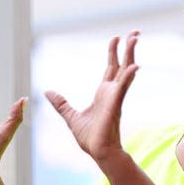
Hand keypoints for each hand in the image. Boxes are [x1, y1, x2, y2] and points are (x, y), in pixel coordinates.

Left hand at [45, 31, 139, 164]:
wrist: (97, 152)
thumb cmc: (89, 138)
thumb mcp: (71, 116)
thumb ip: (61, 104)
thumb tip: (48, 92)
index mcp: (104, 93)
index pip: (111, 68)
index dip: (114, 52)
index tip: (117, 38)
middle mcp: (112, 92)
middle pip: (122, 65)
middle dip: (128, 48)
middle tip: (135, 32)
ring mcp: (115, 98)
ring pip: (125, 72)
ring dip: (130, 55)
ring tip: (135, 39)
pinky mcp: (115, 106)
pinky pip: (123, 88)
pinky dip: (128, 77)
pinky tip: (135, 66)